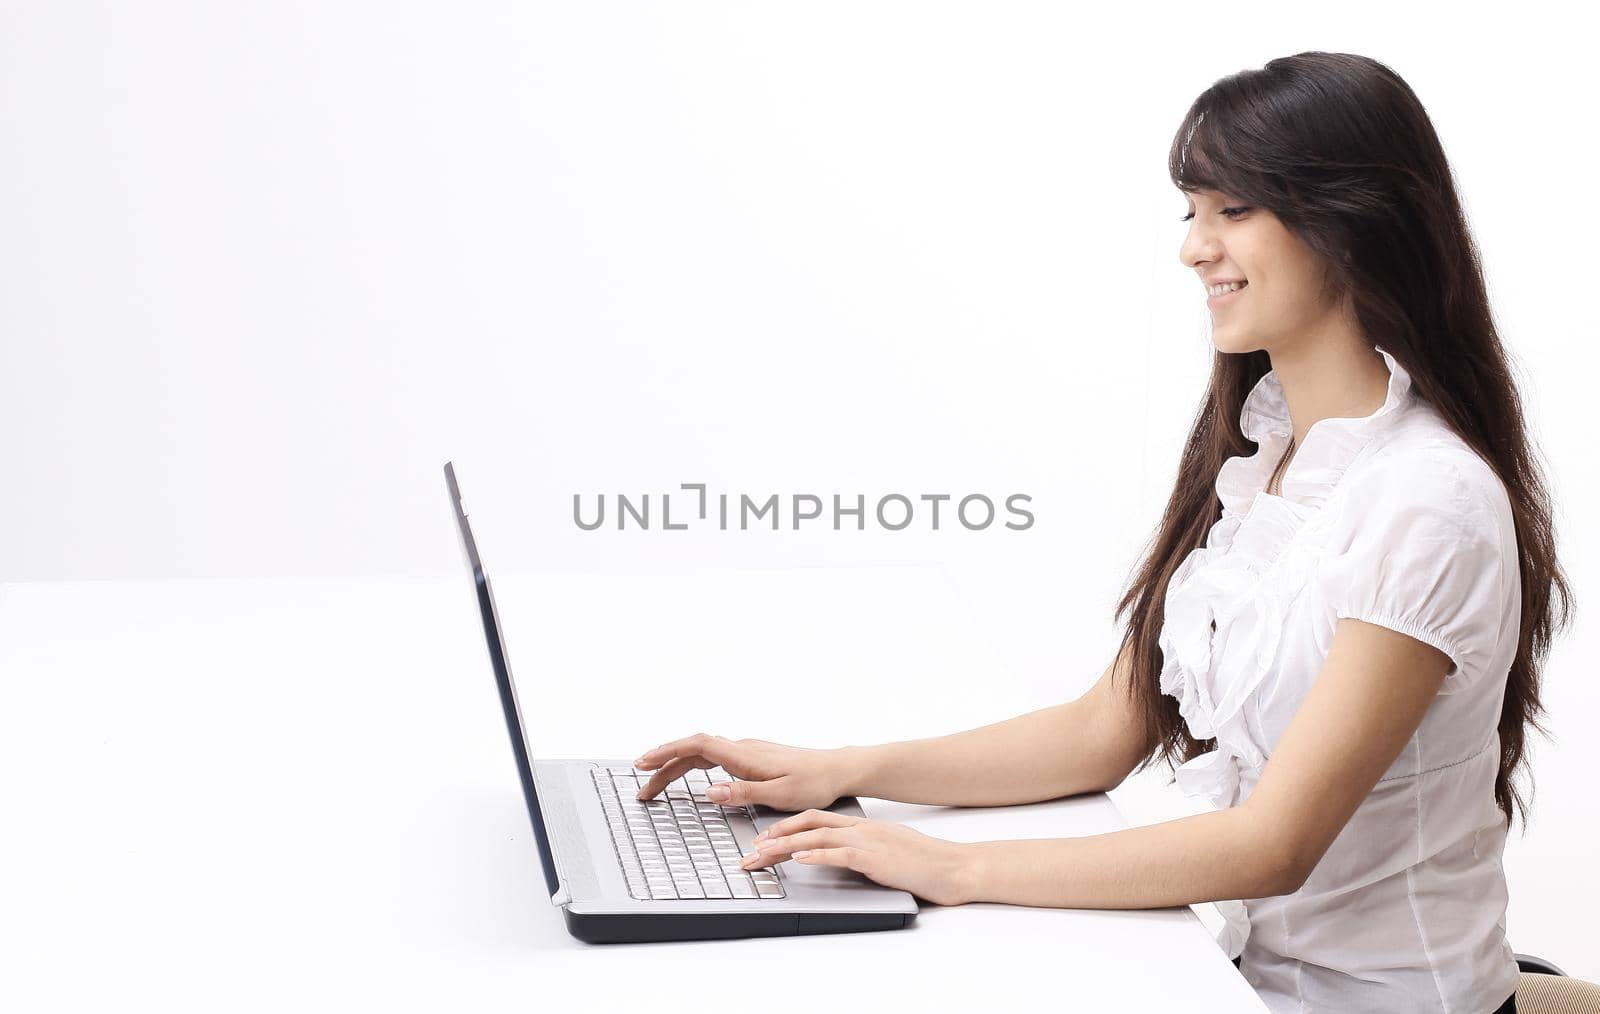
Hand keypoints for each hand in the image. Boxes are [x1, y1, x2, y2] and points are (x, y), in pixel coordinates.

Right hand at [633, 733, 853, 812]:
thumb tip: (710, 790)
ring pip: (701, 753)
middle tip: (642, 787)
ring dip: (675, 765)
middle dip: (663, 765)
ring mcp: (746, 750)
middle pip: (692, 750)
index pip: (696, 746)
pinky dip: (692, 763)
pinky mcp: (751, 756)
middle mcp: (742, 748)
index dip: (666, 752)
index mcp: (744, 755)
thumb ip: (743, 792)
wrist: (838, 770)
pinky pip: (712, 755)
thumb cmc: (814, 783)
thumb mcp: (779, 795)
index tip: (644, 763)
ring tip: (656, 783)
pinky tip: (688, 772)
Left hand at [743, 809, 978, 906]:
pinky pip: (840, 853)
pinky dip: (816, 854)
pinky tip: (798, 859)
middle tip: (750, 851)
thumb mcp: (886, 851)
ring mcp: (867, 841)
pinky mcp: (875, 857)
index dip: (786, 826)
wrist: (954, 867)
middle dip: (775, 836)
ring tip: (762, 855)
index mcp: (862, 826)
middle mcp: (860, 828)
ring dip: (785, 846)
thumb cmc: (924, 863)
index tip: (763, 837)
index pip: (815, 819)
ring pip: (816, 837)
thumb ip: (861, 851)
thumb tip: (838, 858)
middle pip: (807, 825)